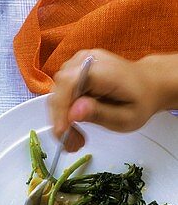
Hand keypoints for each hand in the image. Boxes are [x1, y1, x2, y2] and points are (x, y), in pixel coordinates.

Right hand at [47, 49, 164, 151]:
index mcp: (104, 70)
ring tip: (75, 138)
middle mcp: (88, 60)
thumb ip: (100, 114)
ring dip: (61, 120)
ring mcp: (79, 63)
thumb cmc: (140, 101)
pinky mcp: (74, 69)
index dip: (61, 108)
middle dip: (60, 121)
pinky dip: (63, 113)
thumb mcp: (126, 117)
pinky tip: (74, 126)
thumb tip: (73, 112)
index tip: (62, 132)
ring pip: (56, 95)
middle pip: (59, 90)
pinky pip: (60, 94)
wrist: (147, 85)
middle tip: (72, 144)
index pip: (69, 83)